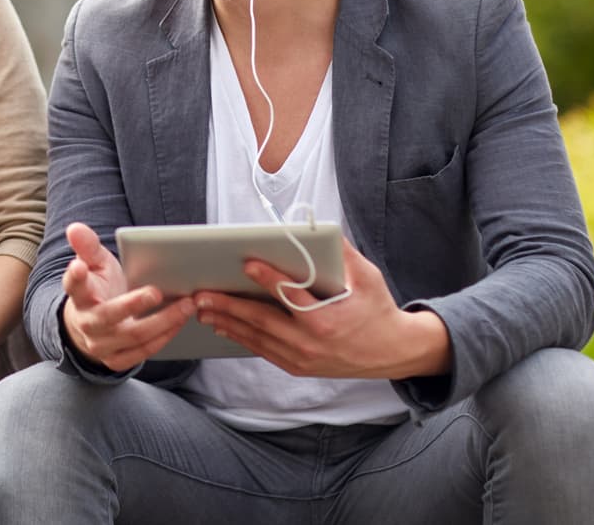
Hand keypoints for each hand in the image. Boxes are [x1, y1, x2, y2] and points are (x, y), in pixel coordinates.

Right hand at [60, 222, 197, 372]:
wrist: (90, 327)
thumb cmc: (98, 288)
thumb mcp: (93, 264)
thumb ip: (88, 246)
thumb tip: (75, 227)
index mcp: (80, 296)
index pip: (74, 285)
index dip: (76, 276)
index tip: (78, 265)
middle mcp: (87, 323)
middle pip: (109, 316)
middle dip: (134, 305)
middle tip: (158, 291)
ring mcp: (101, 345)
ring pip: (133, 335)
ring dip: (163, 321)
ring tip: (186, 305)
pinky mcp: (116, 360)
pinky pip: (143, 351)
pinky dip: (164, 337)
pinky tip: (180, 322)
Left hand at [191, 239, 451, 379]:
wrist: (393, 353)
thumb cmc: (378, 310)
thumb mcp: (368, 278)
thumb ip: (344, 254)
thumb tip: (321, 228)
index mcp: (327, 319)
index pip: (290, 295)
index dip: (267, 278)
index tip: (246, 263)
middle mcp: (311, 342)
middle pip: (262, 321)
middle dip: (228, 306)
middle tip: (200, 295)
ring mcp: (303, 358)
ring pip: (257, 338)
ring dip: (226, 323)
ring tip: (202, 309)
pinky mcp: (299, 366)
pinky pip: (263, 351)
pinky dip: (241, 338)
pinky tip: (222, 326)